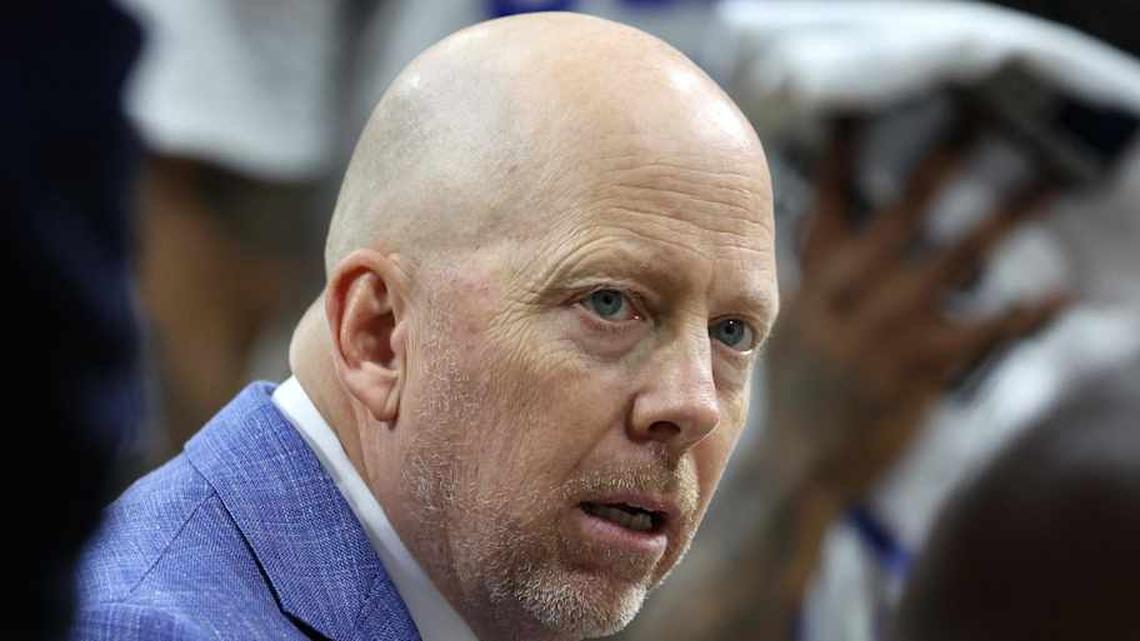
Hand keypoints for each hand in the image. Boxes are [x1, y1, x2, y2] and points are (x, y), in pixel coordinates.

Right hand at [762, 122, 1067, 591]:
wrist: (800, 469)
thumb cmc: (803, 399)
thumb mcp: (795, 333)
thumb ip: (821, 284)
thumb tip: (841, 232)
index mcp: (809, 289)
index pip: (824, 211)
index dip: (841, 162)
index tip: (856, 114)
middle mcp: (841, 303)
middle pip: (895, 222)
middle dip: (936, 172)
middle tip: (974, 129)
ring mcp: (878, 336)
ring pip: (949, 265)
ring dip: (1001, 223)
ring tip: (1042, 186)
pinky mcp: (914, 371)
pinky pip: (979, 332)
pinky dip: (1022, 313)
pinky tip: (1057, 293)